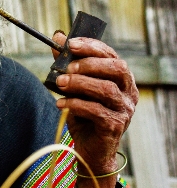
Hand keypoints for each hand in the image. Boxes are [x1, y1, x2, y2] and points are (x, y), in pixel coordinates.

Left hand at [52, 33, 137, 173]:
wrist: (89, 150)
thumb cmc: (84, 115)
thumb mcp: (76, 87)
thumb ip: (69, 63)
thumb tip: (58, 37)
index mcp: (122, 79)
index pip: (112, 55)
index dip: (92, 47)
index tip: (70, 43)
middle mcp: (129, 92)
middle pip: (116, 69)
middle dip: (89, 64)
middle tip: (66, 67)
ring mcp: (124, 110)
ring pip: (106, 89)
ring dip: (79, 83)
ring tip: (59, 83)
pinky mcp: (114, 125)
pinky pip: (96, 110)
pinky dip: (75, 104)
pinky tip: (61, 103)